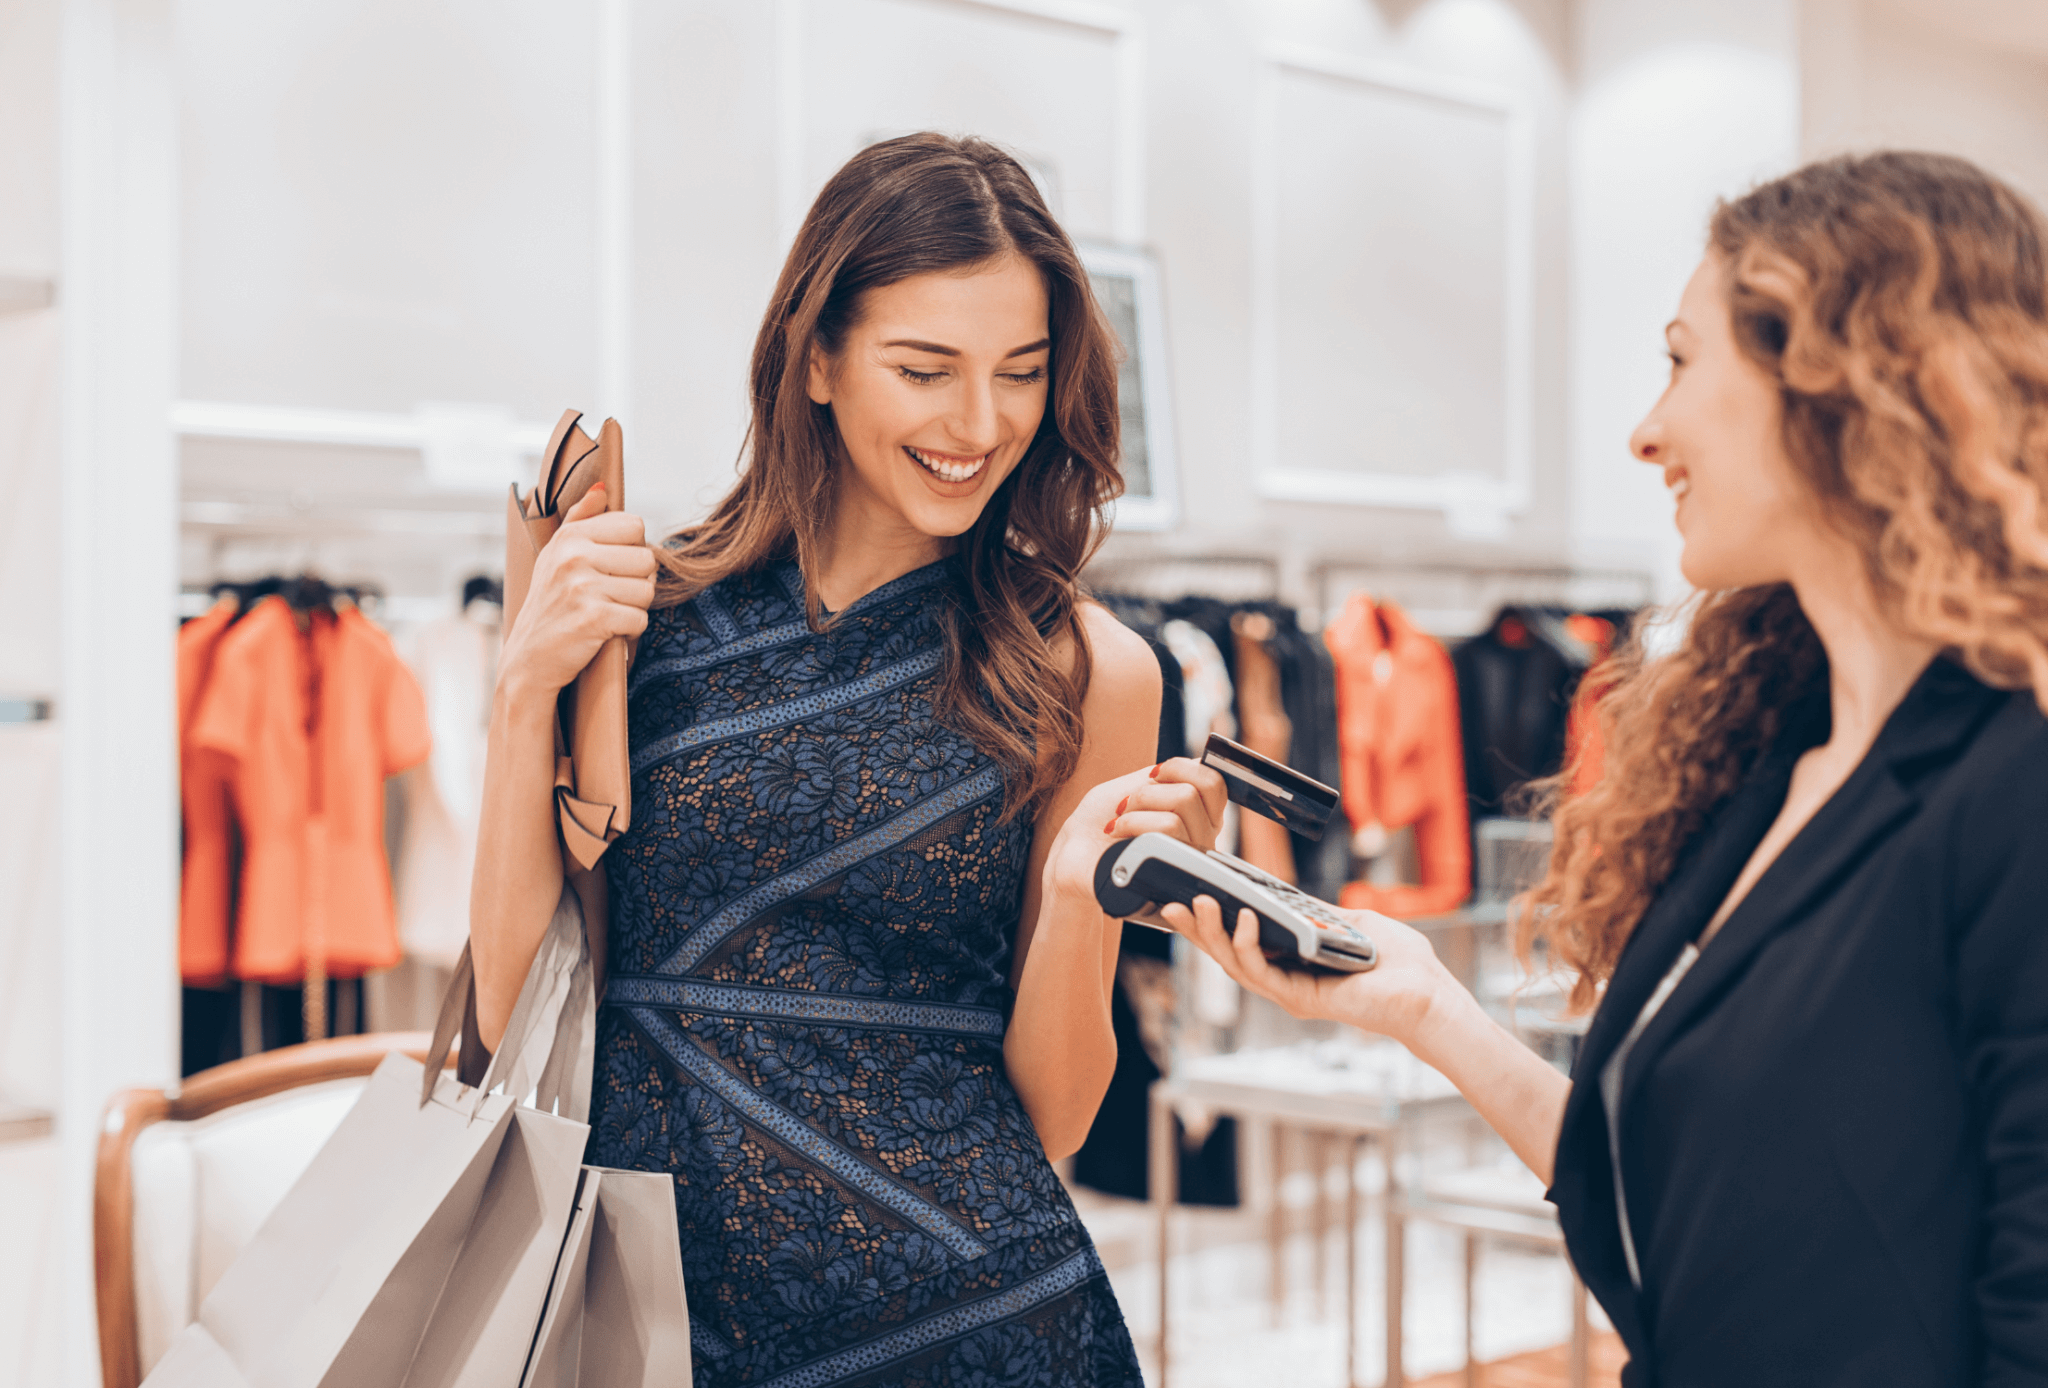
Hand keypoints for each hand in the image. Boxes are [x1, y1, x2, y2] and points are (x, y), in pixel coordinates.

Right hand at [498, 483, 655, 697]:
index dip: (631, 552)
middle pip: (647, 559)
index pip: (635, 526)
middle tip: (609, 597)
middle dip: (636, 583)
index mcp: (570, 536)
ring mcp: (582, 586)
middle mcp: (574, 555)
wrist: (528, 660)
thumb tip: (603, 489)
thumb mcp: (557, 556)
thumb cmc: (550, 607)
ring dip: (633, 608)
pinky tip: (605, 632)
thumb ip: (582, 519)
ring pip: (647, 590)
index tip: (610, 569)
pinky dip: (629, 632)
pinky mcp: (594, 617)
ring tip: (606, 614)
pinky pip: (640, 619)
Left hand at [1042, 756, 1227, 908]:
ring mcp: (1189, 859)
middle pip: (1194, 792)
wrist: (1074, 852)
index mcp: (1199, 815)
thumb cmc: (1103, 816)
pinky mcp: (1173, 873)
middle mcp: (1202, 838)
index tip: (1153, 776)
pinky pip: (1167, 830)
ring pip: (1181, 808)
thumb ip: (1171, 775)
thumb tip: (1199, 762)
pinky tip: (1116, 834)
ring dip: (1136, 807)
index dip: (1182, 768)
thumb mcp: (1137, 785)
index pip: (1215, 782)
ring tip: (1118, 822)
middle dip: (1148, 790)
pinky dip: (1131, 822)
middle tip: (1126, 805)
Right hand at [1160, 894, 1459, 1051]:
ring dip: (1213, 934)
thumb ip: (1320, 913)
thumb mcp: (1354, 923)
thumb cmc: (1400, 962)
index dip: (1212, 922)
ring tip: (1198, 902)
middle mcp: (1285, 980)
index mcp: (1292, 961)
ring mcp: (1290, 992)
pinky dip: (1248, 945)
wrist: (1427, 993)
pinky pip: (1263, 972)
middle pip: (1227, 955)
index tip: (1188, 894)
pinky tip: (1243, 919)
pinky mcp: (1302, 999)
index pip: (1241, 941)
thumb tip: (1293, 898)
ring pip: (1236, 964)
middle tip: (1169, 902)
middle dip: (1196, 929)